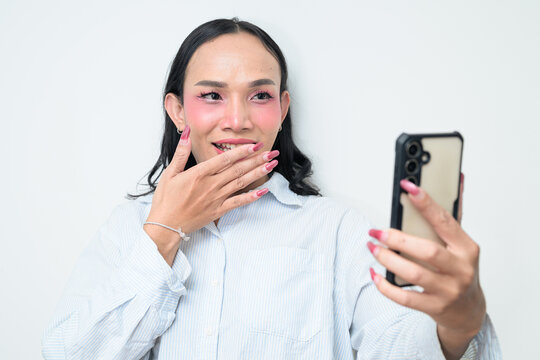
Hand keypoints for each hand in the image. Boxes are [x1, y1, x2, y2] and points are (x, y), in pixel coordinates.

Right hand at [144, 125, 278, 264]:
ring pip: (241, 183)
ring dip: (257, 173)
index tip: (255, 145)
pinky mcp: (218, 211)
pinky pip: (238, 203)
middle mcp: (210, 185)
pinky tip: (263, 191)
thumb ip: (181, 152)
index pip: (224, 160)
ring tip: (271, 165)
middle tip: (271, 152)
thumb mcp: (170, 173)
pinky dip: (251, 197)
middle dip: (256, 160)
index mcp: (199, 174)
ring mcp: (216, 199)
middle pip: (237, 170)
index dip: (241, 151)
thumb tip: (186, 132)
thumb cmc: (166, 200)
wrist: (165, 226)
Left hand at [367, 177, 485, 359]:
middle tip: (376, 231)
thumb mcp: (462, 244)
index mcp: (467, 248)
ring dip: (387, 259)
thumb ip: (453, 214)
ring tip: (372, 247)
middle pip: (427, 251)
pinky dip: (385, 285)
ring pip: (413, 273)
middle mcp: (460, 269)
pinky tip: (374, 274)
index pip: (445, 221)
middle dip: (397, 239)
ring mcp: (448, 290)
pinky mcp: (434, 307)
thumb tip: (455, 179)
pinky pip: (405, 297)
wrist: (468, 310)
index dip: (426, 203)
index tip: (408, 187)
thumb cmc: (460, 270)